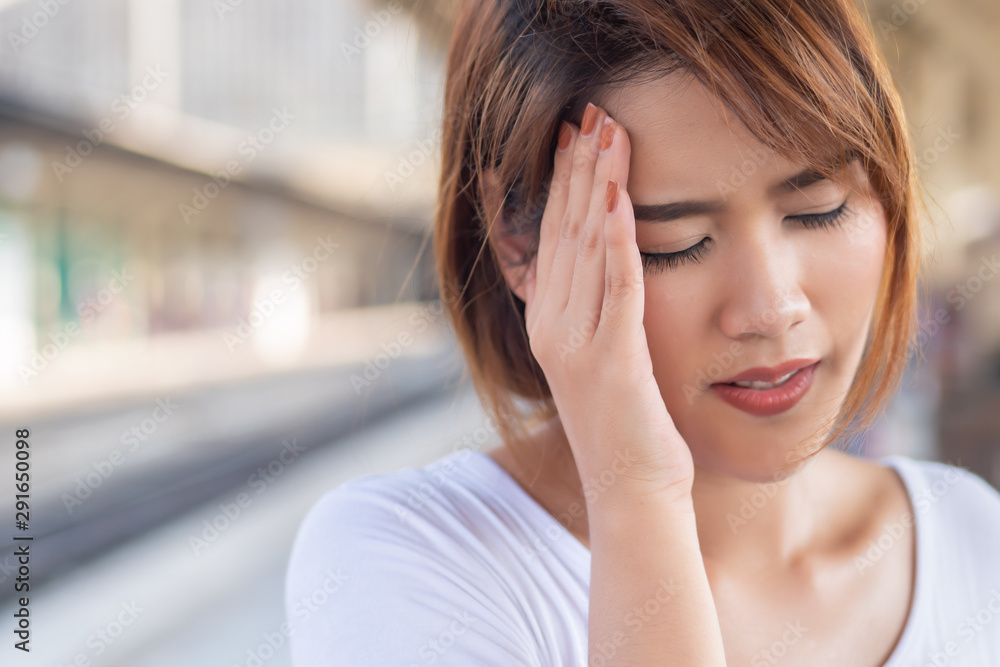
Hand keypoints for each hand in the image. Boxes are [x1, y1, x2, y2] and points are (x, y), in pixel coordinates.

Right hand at [523, 102, 695, 505]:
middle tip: (590, 113)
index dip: (565, 183)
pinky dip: (615, 238)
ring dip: (597, 186)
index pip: (555, 238)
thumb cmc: (629, 428)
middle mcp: (554, 326)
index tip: (577, 135)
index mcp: (551, 323)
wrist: (633, 491)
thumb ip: (597, 313)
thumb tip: (605, 269)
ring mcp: (576, 343)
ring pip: (585, 247)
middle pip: (564, 231)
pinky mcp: (610, 360)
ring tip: (607, 133)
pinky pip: (614, 286)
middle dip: (579, 169)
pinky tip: (620, 197)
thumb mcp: (605, 360)